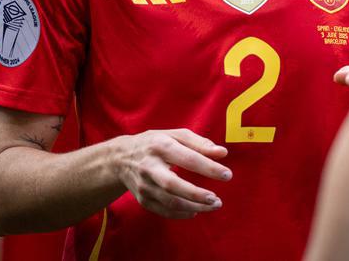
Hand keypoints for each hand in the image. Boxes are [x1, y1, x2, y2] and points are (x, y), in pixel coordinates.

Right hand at [112, 129, 231, 218]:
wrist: (121, 158)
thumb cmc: (156, 143)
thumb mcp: (175, 135)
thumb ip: (200, 143)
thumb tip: (222, 153)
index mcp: (160, 146)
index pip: (188, 159)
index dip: (209, 168)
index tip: (227, 175)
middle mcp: (150, 167)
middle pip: (173, 185)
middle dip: (197, 194)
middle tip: (217, 200)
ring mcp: (144, 185)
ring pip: (170, 202)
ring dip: (194, 207)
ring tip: (214, 205)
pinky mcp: (142, 199)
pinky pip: (164, 211)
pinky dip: (182, 213)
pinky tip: (196, 211)